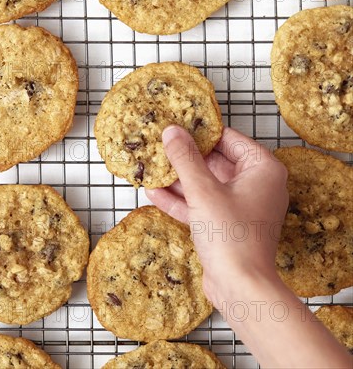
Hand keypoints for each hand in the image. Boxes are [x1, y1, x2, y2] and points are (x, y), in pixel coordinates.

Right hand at [146, 125, 288, 308]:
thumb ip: (185, 159)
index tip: (177, 125)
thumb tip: (172, 132)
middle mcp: (257, 184)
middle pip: (216, 161)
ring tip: (152, 168)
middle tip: (160, 146)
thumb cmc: (233, 237)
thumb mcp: (203, 191)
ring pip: (208, 184)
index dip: (201, 133)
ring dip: (180, 180)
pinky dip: (183, 201)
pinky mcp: (228, 224)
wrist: (241, 289)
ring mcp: (243, 206)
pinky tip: (156, 194)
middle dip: (186, 158)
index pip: (228, 138)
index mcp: (262, 168)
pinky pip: (205, 205)